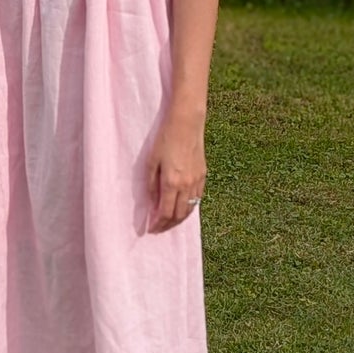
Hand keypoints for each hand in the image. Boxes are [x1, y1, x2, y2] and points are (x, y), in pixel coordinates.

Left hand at [146, 115, 206, 232]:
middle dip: (168, 225)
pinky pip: (197, 199)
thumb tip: (152, 204)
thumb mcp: (151, 161)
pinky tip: (183, 208)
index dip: (158, 224)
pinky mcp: (203, 175)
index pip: (165, 212)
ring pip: (190, 209)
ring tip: (170, 222)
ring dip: (179, 219)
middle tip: (159, 228)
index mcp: (171, 182)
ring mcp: (197, 181)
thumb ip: (151, 185)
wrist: (186, 123)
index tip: (151, 229)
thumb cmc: (165, 139)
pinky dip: (189, 207)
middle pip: (179, 215)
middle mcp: (186, 185)